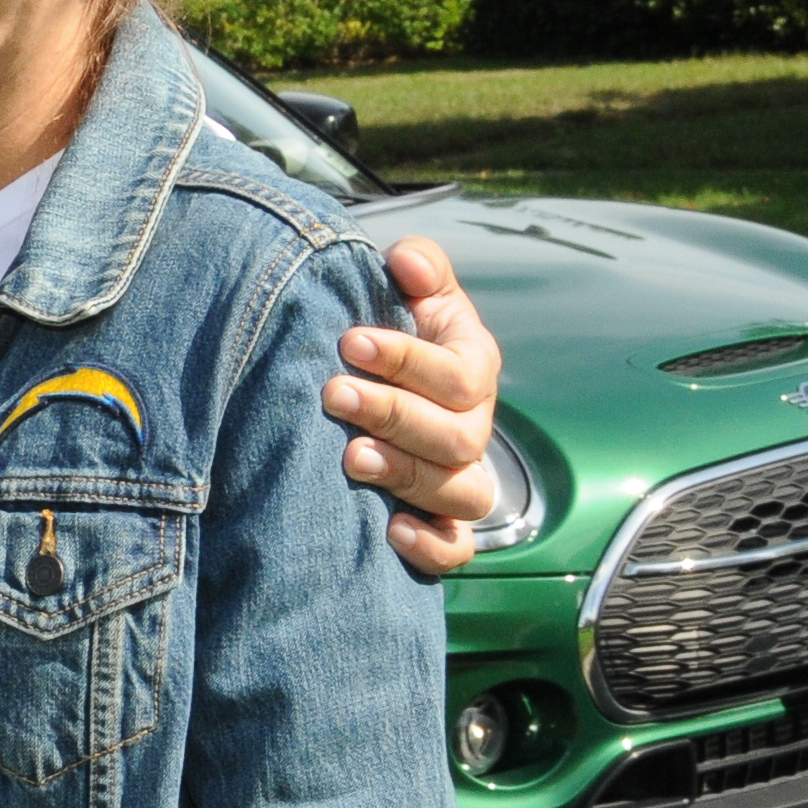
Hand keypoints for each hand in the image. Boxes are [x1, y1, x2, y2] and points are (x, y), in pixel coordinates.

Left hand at [326, 235, 501, 576]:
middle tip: (334, 393)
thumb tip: (405, 259)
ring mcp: (459, 478)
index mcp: (472, 370)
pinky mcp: (441, 522)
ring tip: (349, 457)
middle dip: (394, 414)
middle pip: (458, 436)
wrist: (375, 385)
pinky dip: (432, 546)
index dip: (408, 360)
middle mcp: (473, 427)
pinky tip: (391, 530)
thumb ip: (418, 270)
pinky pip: (456, 548)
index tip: (350, 340)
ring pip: (459, 492)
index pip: (458, 373)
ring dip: (405, 474)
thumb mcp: (410, 295)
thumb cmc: (393, 334)